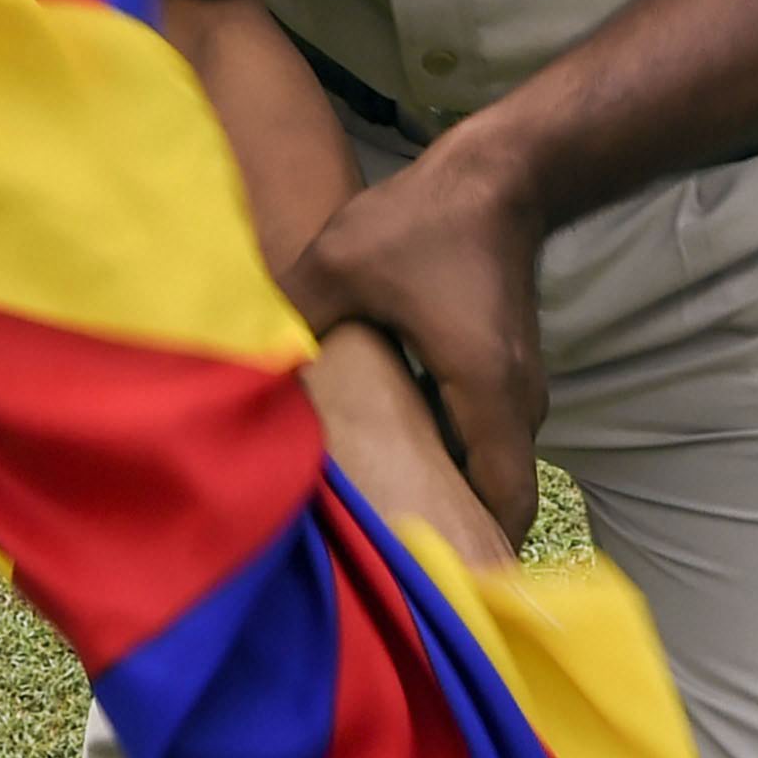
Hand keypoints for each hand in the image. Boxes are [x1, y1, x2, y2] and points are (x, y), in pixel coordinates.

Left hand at [295, 123, 548, 545]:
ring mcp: (514, 385)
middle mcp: (515, 402)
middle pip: (495, 497)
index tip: (435, 585)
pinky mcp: (501, 367)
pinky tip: (387, 452)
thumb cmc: (428, 220)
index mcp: (485, 394)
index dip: (476, 554)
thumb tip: (242, 359)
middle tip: (392, 561)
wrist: (500, 172)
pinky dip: (445, 452)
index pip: (504, 506)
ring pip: (485, 465)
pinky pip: (477, 432)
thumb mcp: (343, 262)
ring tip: (383, 515)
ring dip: (445, 490)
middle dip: (451, 533)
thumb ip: (294, 314)